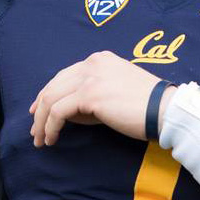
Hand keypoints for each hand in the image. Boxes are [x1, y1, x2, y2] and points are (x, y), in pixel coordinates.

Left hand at [29, 51, 174, 145]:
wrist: (165, 110)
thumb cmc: (146, 106)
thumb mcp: (115, 92)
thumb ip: (91, 96)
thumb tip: (67, 112)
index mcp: (99, 60)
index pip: (64, 75)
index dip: (48, 93)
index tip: (39, 111)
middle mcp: (92, 63)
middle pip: (54, 85)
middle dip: (40, 109)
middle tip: (35, 129)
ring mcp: (89, 77)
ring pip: (51, 98)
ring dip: (42, 121)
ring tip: (40, 139)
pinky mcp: (89, 95)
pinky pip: (58, 111)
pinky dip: (50, 126)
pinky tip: (51, 139)